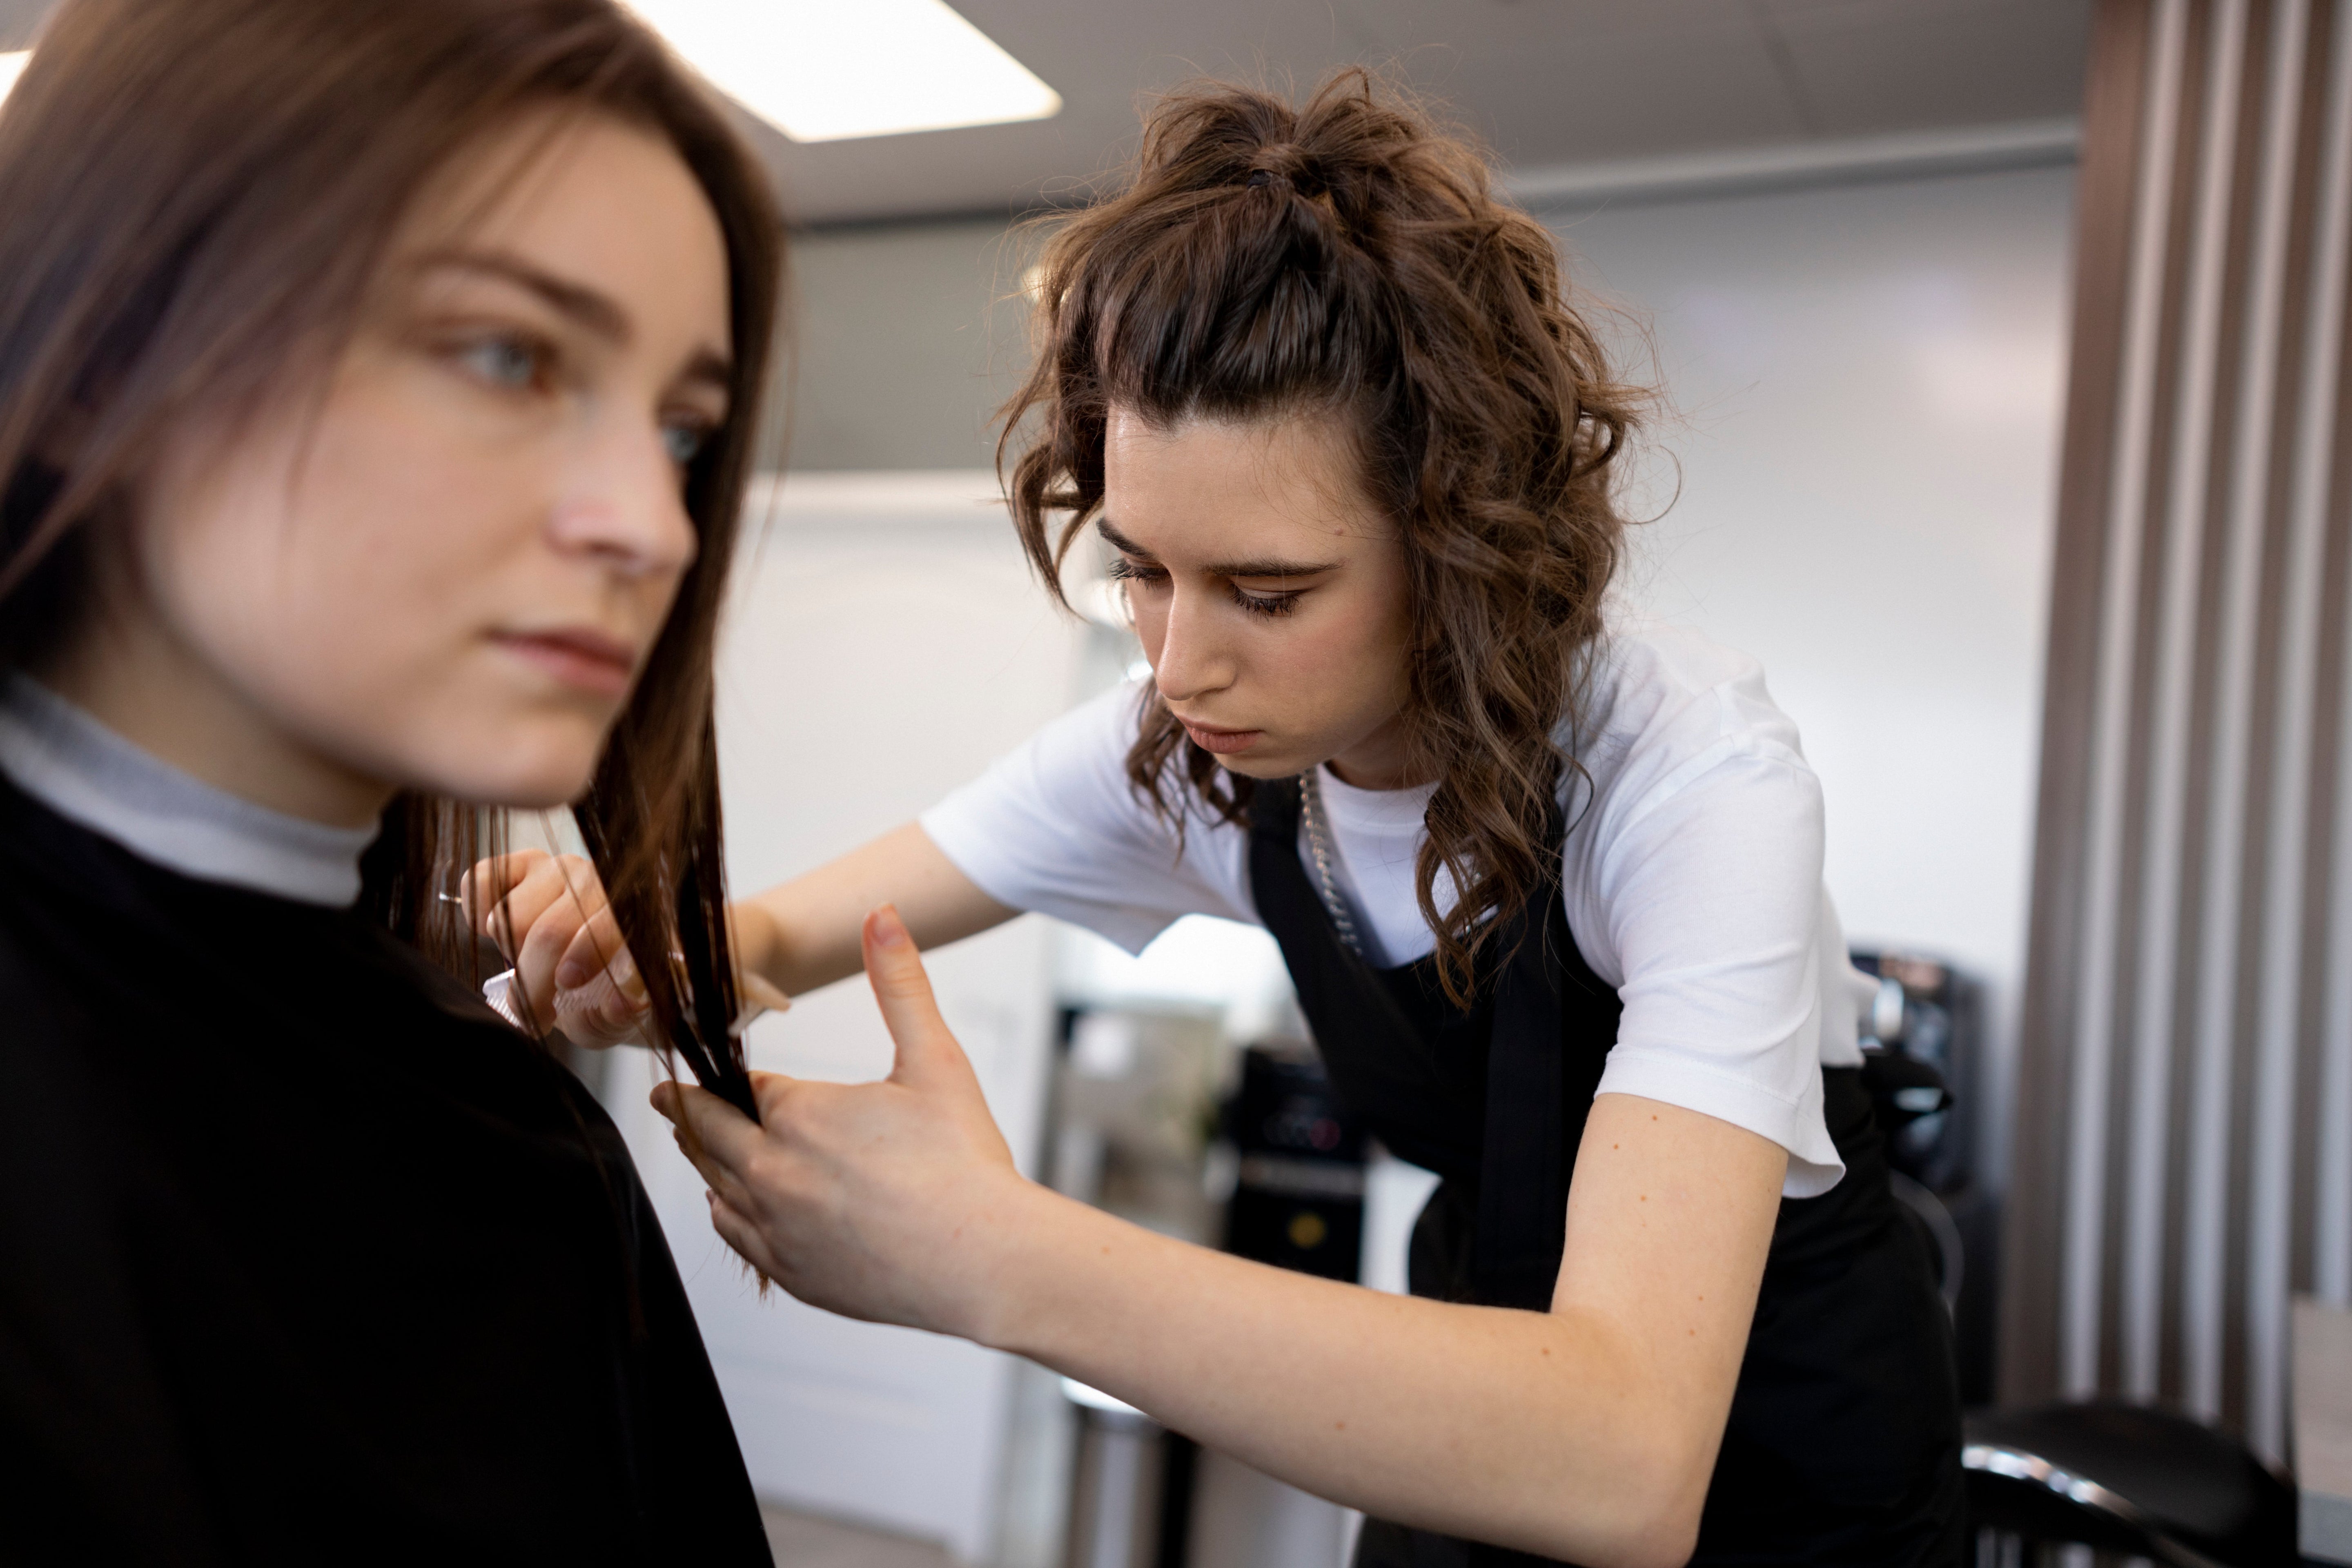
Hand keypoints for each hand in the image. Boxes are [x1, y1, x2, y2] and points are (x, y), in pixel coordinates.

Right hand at [460, 849, 649, 1046]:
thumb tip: (621, 1003)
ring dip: (512, 951)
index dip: (586, 952)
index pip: (611, 926)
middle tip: (537, 1011)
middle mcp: (600, 884)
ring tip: (533, 962)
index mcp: (634, 918)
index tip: (566, 983)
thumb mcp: (621, 1013)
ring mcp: (562, 869)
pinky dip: (479, 914)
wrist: (597, 966)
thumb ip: (625, 1011)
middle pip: (550, 930)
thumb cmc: (610, 990)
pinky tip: (504, 934)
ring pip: (511, 916)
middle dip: (533, 979)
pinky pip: (482, 883)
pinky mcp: (525, 863)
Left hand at [653, 904, 1034, 1338]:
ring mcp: (775, 1226)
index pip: (744, 1087)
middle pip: (707, 1131)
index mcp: (799, 1114)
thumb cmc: (965, 1162)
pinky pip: (733, 1234)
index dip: (732, 1075)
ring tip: (692, 1141)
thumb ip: (900, 984)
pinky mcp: (788, 1270)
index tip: (713, 1068)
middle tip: (663, 1098)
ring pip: (712, 1182)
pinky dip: (722, 1210)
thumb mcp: (936, 1059)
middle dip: (685, 1109)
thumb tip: (880, 914)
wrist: (981, 1262)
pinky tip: (723, 1203)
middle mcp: (770, 1171)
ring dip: (700, 1157)